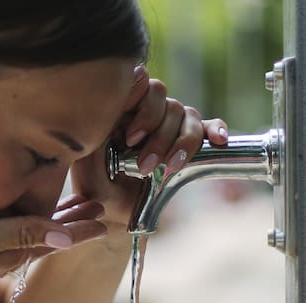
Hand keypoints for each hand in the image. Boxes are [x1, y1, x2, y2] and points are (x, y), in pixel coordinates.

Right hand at [0, 210, 105, 301]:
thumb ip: (20, 233)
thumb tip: (66, 235)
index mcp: (13, 253)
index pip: (58, 238)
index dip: (84, 226)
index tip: (111, 217)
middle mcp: (6, 257)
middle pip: (50, 237)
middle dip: (75, 222)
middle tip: (100, 206)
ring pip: (33, 236)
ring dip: (56, 222)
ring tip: (73, 209)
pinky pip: (12, 235)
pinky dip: (30, 223)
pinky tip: (23, 217)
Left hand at [71, 65, 228, 228]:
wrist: (120, 216)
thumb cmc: (99, 192)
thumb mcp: (87, 171)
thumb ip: (93, 142)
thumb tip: (105, 113)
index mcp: (117, 111)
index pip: (135, 83)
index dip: (138, 101)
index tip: (131, 138)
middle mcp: (144, 112)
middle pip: (162, 97)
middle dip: (157, 134)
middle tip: (145, 165)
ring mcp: (167, 126)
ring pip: (184, 112)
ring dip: (180, 141)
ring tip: (170, 167)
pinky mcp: (187, 142)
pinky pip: (208, 125)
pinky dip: (215, 128)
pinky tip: (218, 140)